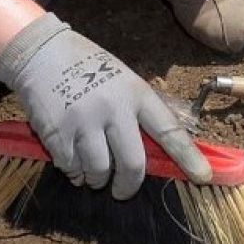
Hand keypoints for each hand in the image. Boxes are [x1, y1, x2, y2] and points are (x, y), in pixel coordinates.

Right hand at [0, 15, 211, 198]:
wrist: (41, 52)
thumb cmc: (89, 68)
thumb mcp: (125, 81)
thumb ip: (139, 112)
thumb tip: (159, 150)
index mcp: (137, 94)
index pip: (169, 131)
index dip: (188, 157)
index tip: (203, 176)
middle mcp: (114, 109)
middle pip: (133, 163)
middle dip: (129, 186)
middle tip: (122, 191)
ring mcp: (84, 121)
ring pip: (99, 170)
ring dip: (97, 180)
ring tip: (93, 174)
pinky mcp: (57, 131)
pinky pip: (71, 167)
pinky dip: (74, 172)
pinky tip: (73, 164)